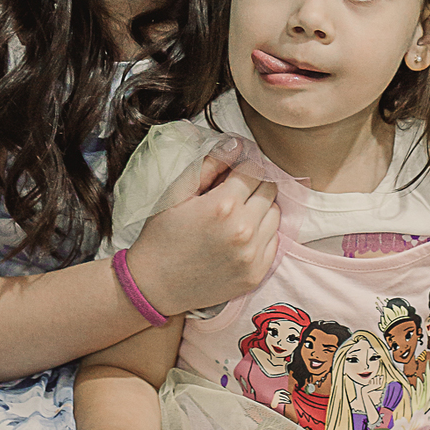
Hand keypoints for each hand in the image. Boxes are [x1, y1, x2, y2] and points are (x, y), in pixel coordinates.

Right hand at [128, 156, 279, 314]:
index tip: (232, 172)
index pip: (254, 169)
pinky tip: (239, 236)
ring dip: (260, 209)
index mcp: (224, 205)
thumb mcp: (177, 192)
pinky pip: (274, 241)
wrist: (155, 285)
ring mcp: (252, 255)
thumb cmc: (162, 235)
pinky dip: (262, 234)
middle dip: (253, 185)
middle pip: (269, 190)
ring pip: (275, 214)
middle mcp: (244, 231)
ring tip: (236, 215)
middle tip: (233, 192)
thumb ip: (209, 165)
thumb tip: (236, 144)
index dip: (242, 166)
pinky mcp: (256, 274)